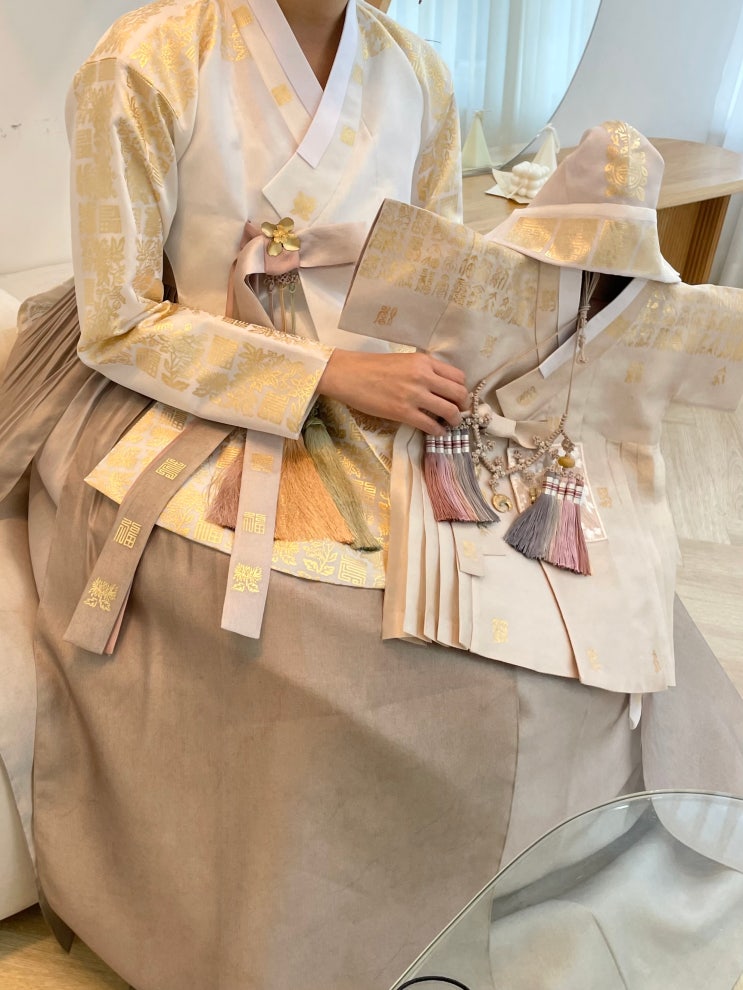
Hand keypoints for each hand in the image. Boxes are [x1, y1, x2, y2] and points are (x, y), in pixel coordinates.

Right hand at [318, 349, 467, 434]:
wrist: (349, 375)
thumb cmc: (373, 367)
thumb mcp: (404, 360)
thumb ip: (424, 370)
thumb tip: (440, 385)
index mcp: (424, 361)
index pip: (458, 376)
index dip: (461, 389)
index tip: (458, 397)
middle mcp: (423, 376)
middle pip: (459, 394)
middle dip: (463, 406)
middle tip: (459, 412)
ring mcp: (414, 395)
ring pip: (449, 411)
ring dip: (454, 420)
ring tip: (450, 424)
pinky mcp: (403, 412)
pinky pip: (430, 425)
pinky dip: (437, 431)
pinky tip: (435, 431)